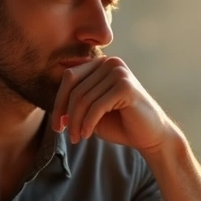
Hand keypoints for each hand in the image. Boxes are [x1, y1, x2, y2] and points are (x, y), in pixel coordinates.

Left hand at [51, 56, 177, 151]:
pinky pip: (96, 106)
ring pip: (84, 98)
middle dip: (66, 113)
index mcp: (102, 64)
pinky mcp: (125, 86)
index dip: (59, 101)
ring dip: (76, 122)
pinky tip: (86, 135)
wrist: (150, 136)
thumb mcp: (92, 109)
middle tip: (65, 133)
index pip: (70, 77)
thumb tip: (50, 95)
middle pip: (75, 87)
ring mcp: (119, 72)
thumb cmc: (120, 124)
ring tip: (76, 138)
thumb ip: (76, 99)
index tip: (57, 124)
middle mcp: (111, 63)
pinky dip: (88, 123)